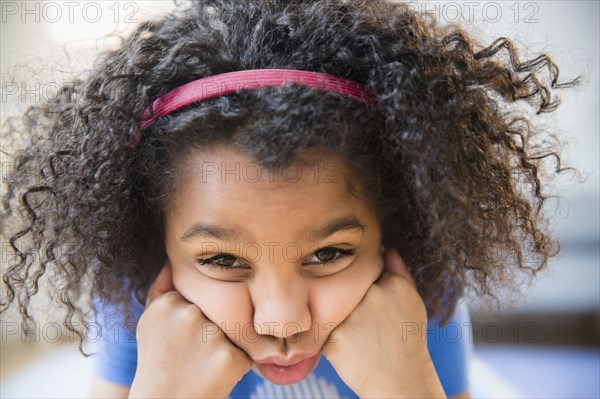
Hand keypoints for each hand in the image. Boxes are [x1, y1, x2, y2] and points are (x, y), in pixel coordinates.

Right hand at [129, 262, 251, 398]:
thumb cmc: (159, 361)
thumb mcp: (151, 321)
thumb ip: (162, 287)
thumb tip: (172, 259)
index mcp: (168, 302)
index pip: (202, 296)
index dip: (198, 317)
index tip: (182, 336)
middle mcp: (188, 314)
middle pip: (220, 310)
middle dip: (214, 329)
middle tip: (195, 352)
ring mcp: (210, 335)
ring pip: (235, 328)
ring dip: (226, 344)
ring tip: (203, 363)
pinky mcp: (230, 357)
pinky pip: (246, 351)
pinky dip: (236, 364)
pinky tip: (214, 374)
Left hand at [321, 248, 446, 397]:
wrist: (401, 381)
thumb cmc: (407, 340)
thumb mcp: (411, 301)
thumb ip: (399, 272)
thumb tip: (387, 248)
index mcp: (392, 284)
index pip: (365, 272)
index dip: (365, 286)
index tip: (372, 302)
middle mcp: (371, 296)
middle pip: (346, 287)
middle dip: (349, 301)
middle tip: (364, 322)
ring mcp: (351, 317)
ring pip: (332, 307)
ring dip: (339, 318)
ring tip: (359, 336)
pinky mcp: (333, 338)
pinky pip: (324, 329)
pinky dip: (333, 337)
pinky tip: (349, 347)